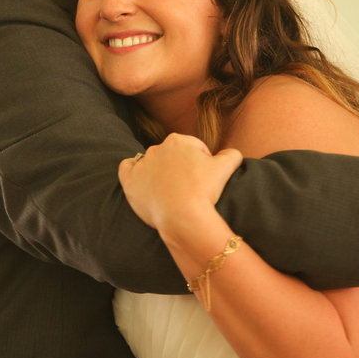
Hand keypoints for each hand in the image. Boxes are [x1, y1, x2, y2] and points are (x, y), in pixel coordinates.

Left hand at [118, 134, 242, 250]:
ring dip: (159, 173)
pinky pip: (127, 168)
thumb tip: (230, 154)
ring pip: (151, 163)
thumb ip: (231, 154)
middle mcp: (157, 148)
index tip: (203, 180)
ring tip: (170, 192)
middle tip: (189, 188)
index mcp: (178, 141)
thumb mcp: (226, 168)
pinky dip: (133, 172)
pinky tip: (141, 181)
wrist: (183, 216)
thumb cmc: (204, 191)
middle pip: (172, 156)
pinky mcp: (130, 180)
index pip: (193, 148)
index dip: (201, 163)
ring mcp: (142, 164)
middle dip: (180, 168)